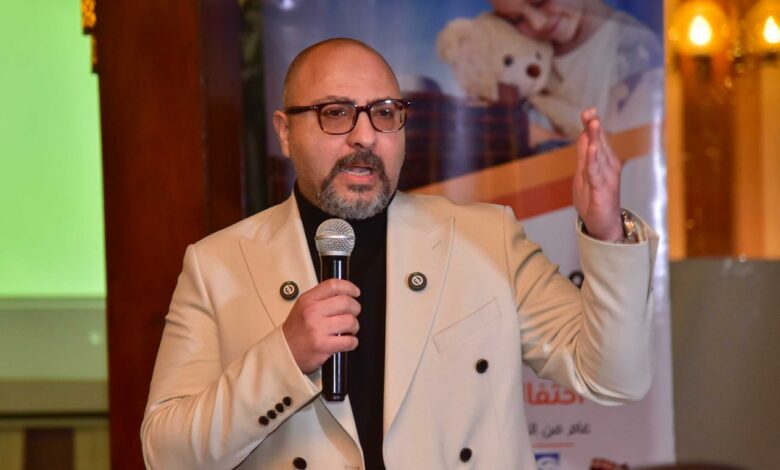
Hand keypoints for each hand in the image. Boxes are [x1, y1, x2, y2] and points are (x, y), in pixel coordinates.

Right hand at [282, 279, 360, 373]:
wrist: (284, 352)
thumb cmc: (295, 331)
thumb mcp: (302, 307)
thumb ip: (321, 299)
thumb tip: (345, 294)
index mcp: (308, 300)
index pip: (333, 285)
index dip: (349, 287)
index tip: (355, 292)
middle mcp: (312, 312)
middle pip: (346, 302)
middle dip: (355, 308)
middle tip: (353, 313)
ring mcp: (318, 329)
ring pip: (350, 321)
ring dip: (354, 326)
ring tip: (349, 329)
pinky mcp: (323, 346)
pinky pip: (349, 341)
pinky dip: (352, 342)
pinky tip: (347, 341)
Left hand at [573, 108, 623, 241]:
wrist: (603, 224)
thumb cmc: (594, 198)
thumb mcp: (584, 173)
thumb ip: (584, 154)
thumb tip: (583, 134)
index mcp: (605, 161)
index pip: (597, 139)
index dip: (592, 125)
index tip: (588, 111)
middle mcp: (609, 166)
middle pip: (599, 143)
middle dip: (594, 127)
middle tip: (590, 111)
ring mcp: (607, 177)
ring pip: (599, 154)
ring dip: (595, 138)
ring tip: (592, 123)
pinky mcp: (602, 188)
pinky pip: (596, 172)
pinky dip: (593, 160)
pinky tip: (592, 149)